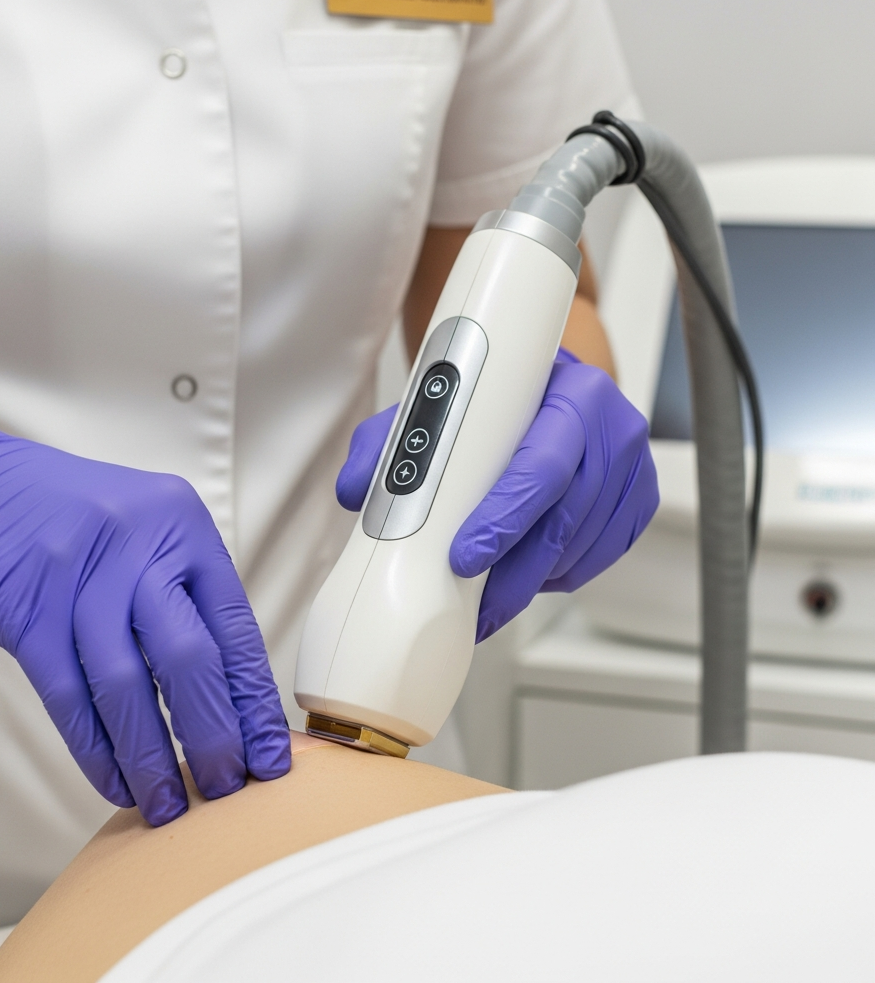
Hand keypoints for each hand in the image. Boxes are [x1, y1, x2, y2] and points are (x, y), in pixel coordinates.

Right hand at [0, 409, 289, 824]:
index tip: (269, 756)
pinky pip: (68, 695)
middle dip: (213, 736)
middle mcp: (138, 549)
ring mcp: (80, 579)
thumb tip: (232, 699)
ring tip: (170, 805)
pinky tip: (115, 781)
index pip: (234, 628)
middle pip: (188, 658)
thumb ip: (189, 599)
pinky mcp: (28, 612)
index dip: (254, 701)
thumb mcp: (151, 535)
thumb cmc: (84, 524)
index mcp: (184, 529)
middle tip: (226, 788)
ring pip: (126, 686)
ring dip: (151, 756)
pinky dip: (95, 748)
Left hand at [337, 351, 657, 641]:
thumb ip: (389, 445)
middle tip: (475, 603)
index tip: (464, 556)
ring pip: (582, 545)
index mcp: (568, 390)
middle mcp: (610, 426)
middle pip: (566, 516)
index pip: (542, 463)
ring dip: (534, 578)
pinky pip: (601, 556)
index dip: (504, 516)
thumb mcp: (437, 408)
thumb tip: (354, 489)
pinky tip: (531, 573)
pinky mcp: (637, 501)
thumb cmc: (497, 400)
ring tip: (491, 597)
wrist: (549, 388)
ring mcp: (632, 467)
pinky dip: (561, 573)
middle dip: (514, 569)